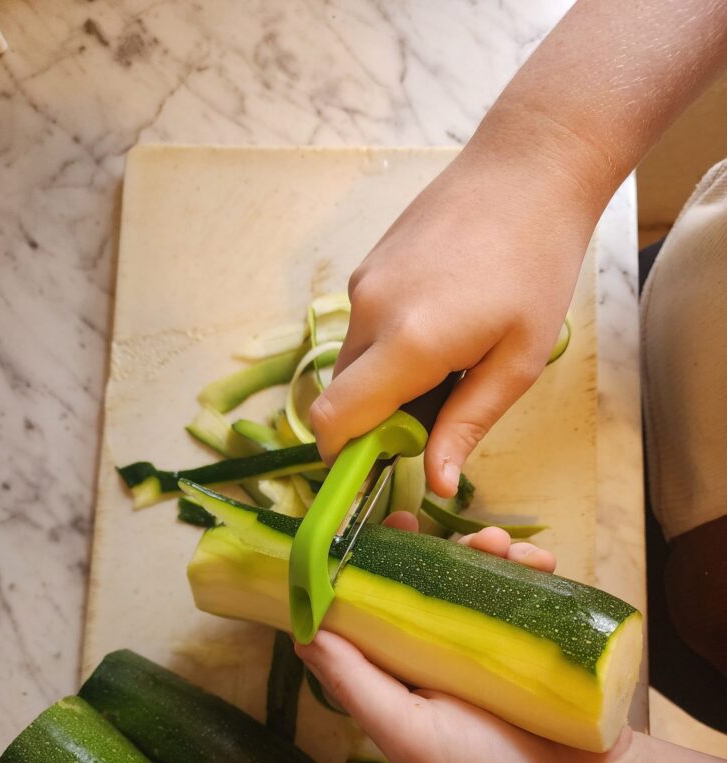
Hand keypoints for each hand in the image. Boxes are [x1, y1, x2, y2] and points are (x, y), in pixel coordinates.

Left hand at [296, 518, 726, 762]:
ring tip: (501, 543)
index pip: (376, 615)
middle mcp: (443, 661)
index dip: (370, 570)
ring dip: (485, 551)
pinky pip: (529, 593)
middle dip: (429, 550)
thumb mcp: (407, 733)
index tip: (374, 531)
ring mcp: (494, 650)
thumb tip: (302, 634)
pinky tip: (539, 561)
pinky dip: (531, 569)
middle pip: (428, 587)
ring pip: (479, 582)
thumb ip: (355, 683)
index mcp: (403, 681)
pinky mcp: (539, 644)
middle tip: (430, 521)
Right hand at [309, 137, 598, 495]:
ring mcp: (362, 285)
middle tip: (436, 413)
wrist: (527, 168)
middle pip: (341, 397)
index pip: (334, 419)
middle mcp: (368, 312)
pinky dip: (386, 347)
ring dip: (383, 382)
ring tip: (447, 362)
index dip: (343, 455)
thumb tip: (435, 483)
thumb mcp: (518, 360)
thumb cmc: (537, 266)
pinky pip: (362, 328)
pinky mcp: (366, 267)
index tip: (378, 466)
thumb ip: (466, 424)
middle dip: (374, 421)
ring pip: (352, 363)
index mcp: (407, 342)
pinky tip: (439, 323)